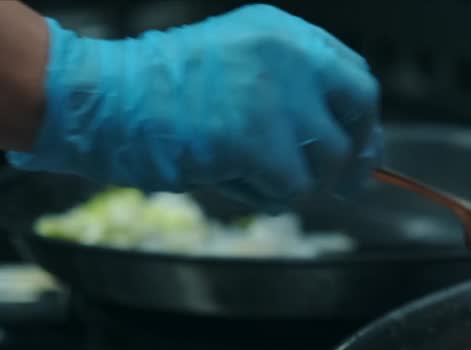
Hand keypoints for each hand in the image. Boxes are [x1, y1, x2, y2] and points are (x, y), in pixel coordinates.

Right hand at [9, 5, 381, 211]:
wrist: (106, 100)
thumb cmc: (160, 92)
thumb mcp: (238, 66)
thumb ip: (291, 92)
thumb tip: (346, 142)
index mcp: (285, 34)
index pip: (356, 77)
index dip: (364, 121)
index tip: (363, 148)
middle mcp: (290, 57)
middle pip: (356, 120)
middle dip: (354, 161)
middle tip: (345, 187)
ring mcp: (276, 98)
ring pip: (324, 164)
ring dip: (292, 181)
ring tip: (243, 167)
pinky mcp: (257, 142)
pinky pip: (288, 190)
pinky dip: (263, 195)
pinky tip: (227, 175)